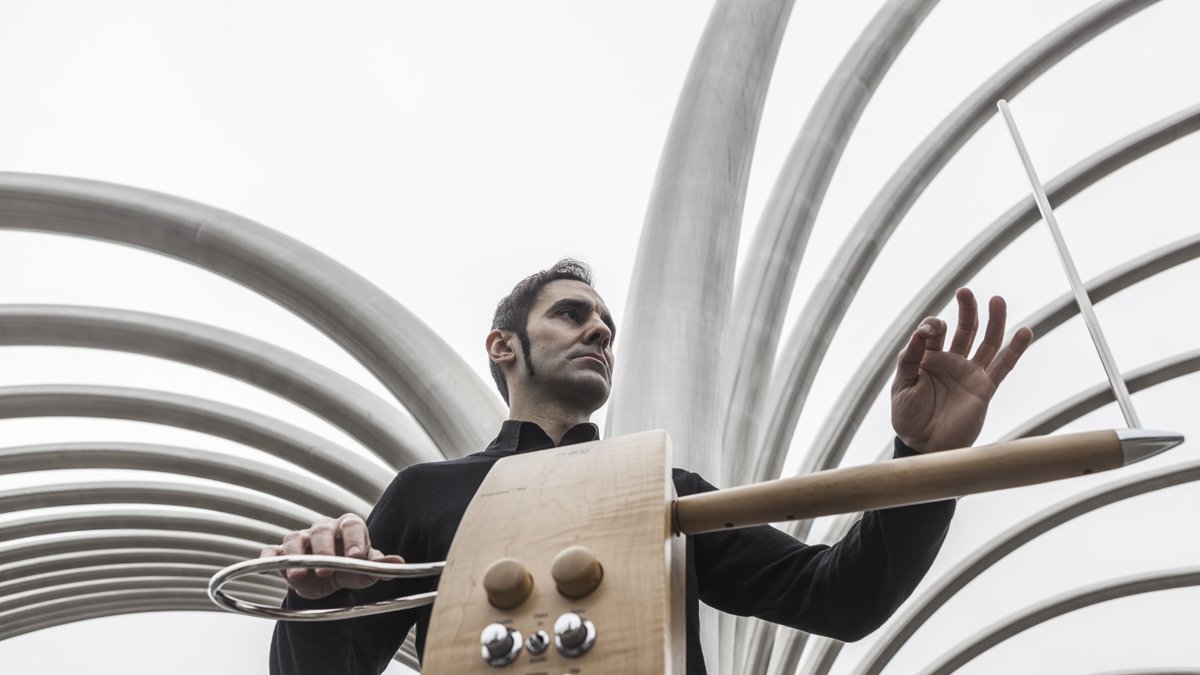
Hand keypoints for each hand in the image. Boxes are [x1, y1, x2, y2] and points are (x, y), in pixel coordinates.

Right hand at [260, 513, 404, 599]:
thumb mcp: (363, 570)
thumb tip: (398, 563)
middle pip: (322, 530)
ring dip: (296, 556)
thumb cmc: (348, 568)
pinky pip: (271, 551)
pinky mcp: (281, 553)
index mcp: (346, 527)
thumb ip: (378, 566)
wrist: (326, 583)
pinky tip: (272, 565)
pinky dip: (269, 558)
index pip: (352, 524)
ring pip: (294, 538)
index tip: (356, 557)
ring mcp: (300, 540)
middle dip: (324, 548)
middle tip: (327, 567)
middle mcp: (322, 529)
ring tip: (300, 574)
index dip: (354, 539)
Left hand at [890, 288, 1032, 452]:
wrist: (924, 446)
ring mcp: (969, 374)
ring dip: (993, 321)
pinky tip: (1025, 330)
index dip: (931, 326)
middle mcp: (951, 362)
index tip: (928, 333)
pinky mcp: (984, 388)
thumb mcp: (902, 384)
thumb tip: (921, 332)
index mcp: (928, 358)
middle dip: (966, 310)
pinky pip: (1003, 366)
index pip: (934, 331)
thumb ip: (910, 357)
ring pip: (987, 342)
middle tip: (965, 292)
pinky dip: (1015, 349)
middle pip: (964, 328)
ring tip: (997, 300)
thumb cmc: (908, 417)